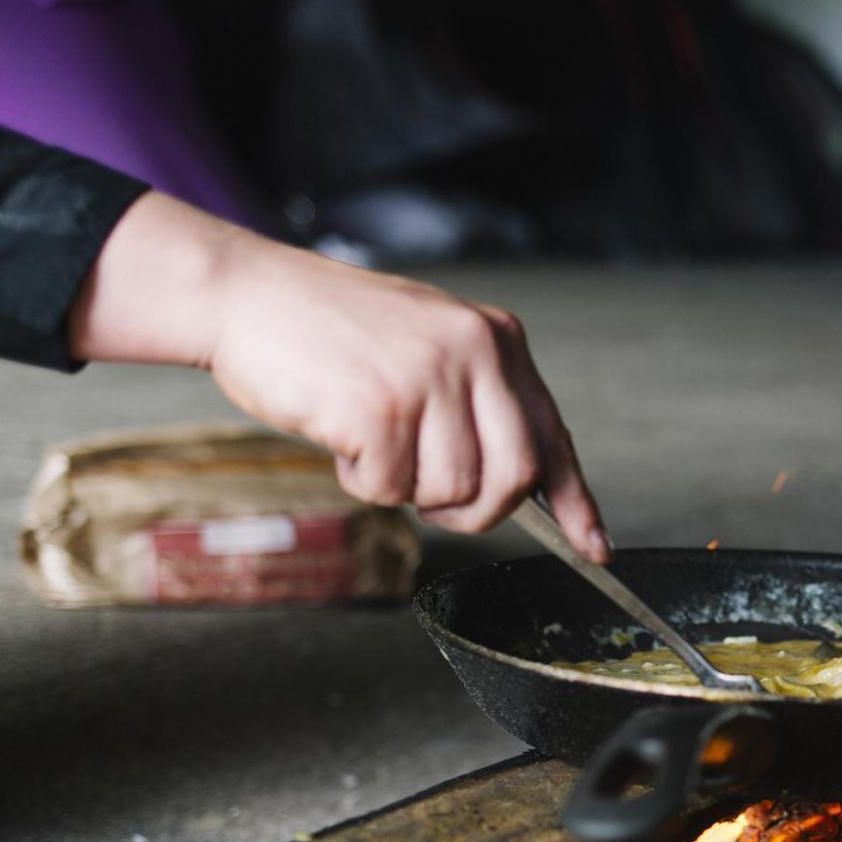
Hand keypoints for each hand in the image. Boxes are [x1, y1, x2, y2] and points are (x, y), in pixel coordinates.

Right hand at [66, 192, 607, 552]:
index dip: (574, 501)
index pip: (553, 435)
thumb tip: (521, 481)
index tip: (595, 546)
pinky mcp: (381, 408)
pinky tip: (339, 432)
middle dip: (476, 509)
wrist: (246, 294)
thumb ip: (477, 400)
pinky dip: (359, 479)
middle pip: (515, 477)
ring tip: (368, 437)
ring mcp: (429, 378)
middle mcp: (473, 352)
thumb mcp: (428, 344)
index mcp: (495, 339)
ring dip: (403, 486)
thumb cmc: (331, 330)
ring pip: (451, 490)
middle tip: (432, 497)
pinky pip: (389, 489)